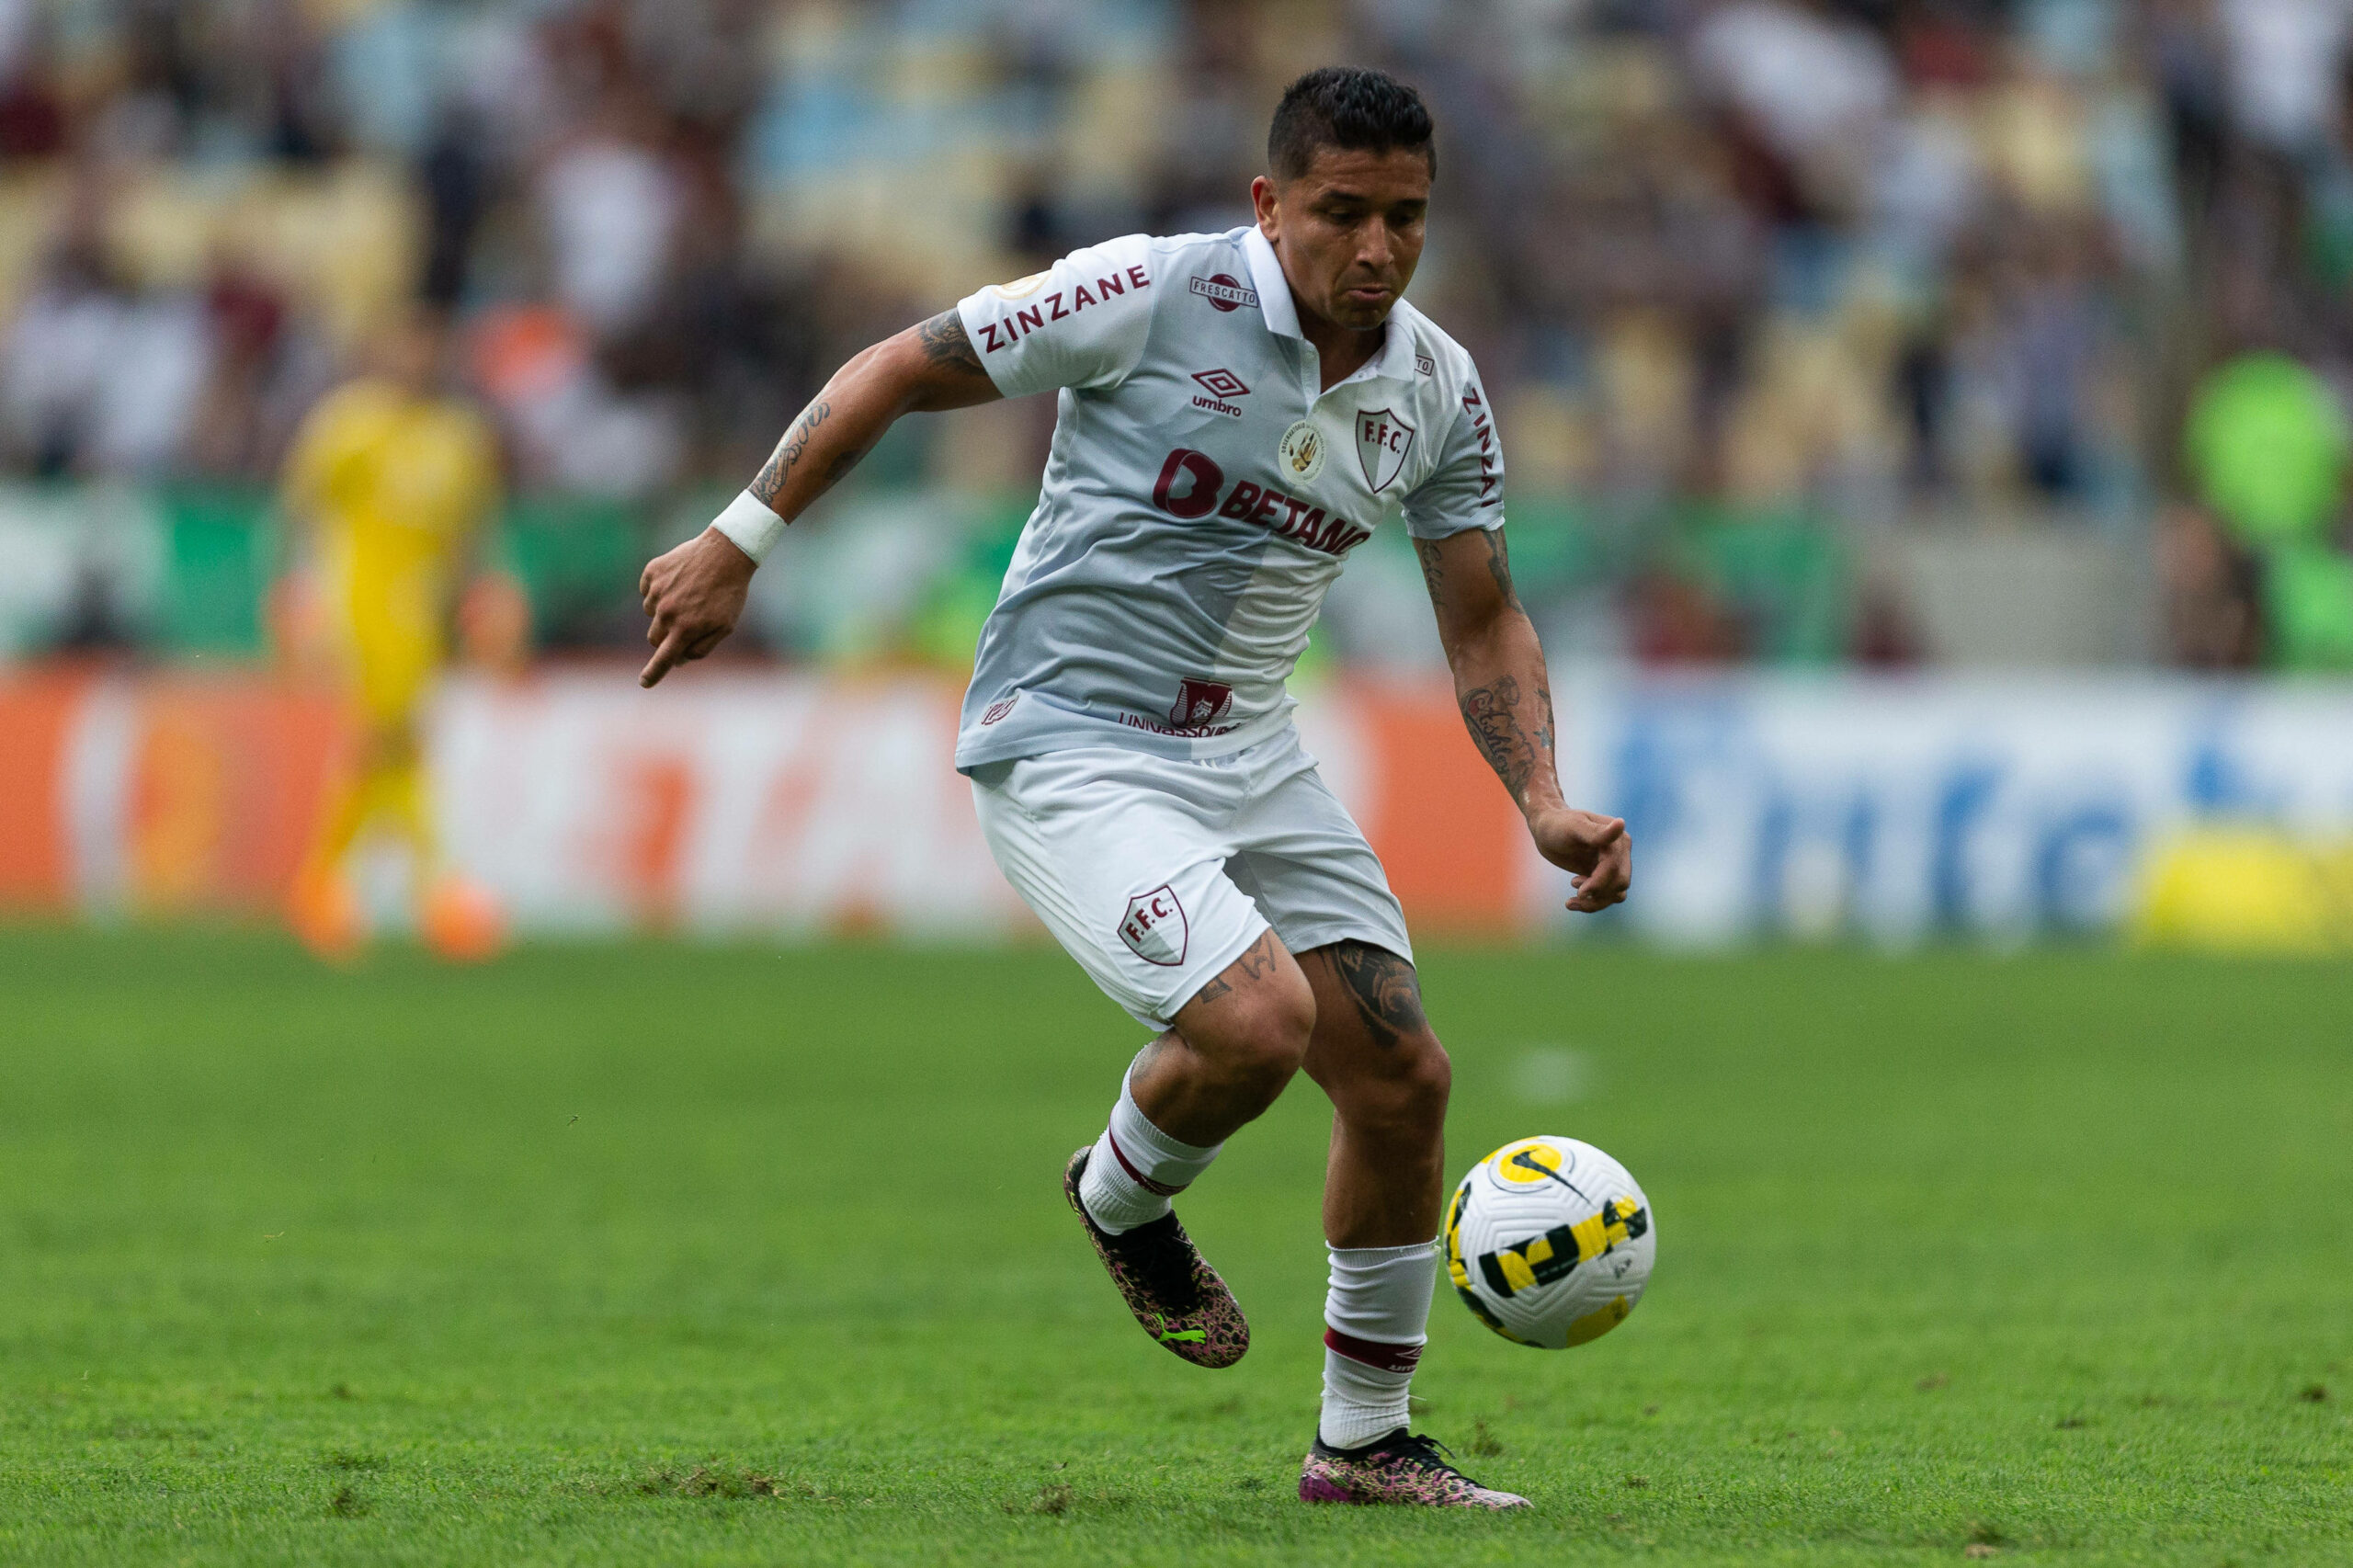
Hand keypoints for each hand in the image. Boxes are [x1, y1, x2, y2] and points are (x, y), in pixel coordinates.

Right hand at [638, 527, 756, 686]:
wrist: (726, 552)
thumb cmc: (729, 593)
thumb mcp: (725, 626)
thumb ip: (701, 647)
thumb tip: (679, 660)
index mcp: (686, 629)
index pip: (664, 659)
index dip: (653, 673)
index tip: (644, 683)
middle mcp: (667, 612)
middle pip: (654, 637)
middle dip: (665, 637)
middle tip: (685, 622)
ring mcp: (657, 591)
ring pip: (651, 612)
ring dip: (664, 610)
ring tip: (689, 594)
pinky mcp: (652, 573)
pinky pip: (647, 590)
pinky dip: (659, 589)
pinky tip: (680, 579)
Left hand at [1527, 805, 1630, 913]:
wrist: (1546, 827)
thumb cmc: (1557, 824)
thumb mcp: (1574, 827)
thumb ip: (1598, 832)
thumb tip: (1621, 823)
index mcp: (1618, 840)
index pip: (1614, 868)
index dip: (1598, 881)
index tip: (1573, 885)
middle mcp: (1621, 852)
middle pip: (1619, 883)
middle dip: (1598, 893)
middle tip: (1575, 893)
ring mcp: (1614, 865)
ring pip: (1616, 894)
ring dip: (1596, 902)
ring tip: (1571, 901)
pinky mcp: (1604, 875)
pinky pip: (1607, 896)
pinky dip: (1593, 903)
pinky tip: (1573, 901)